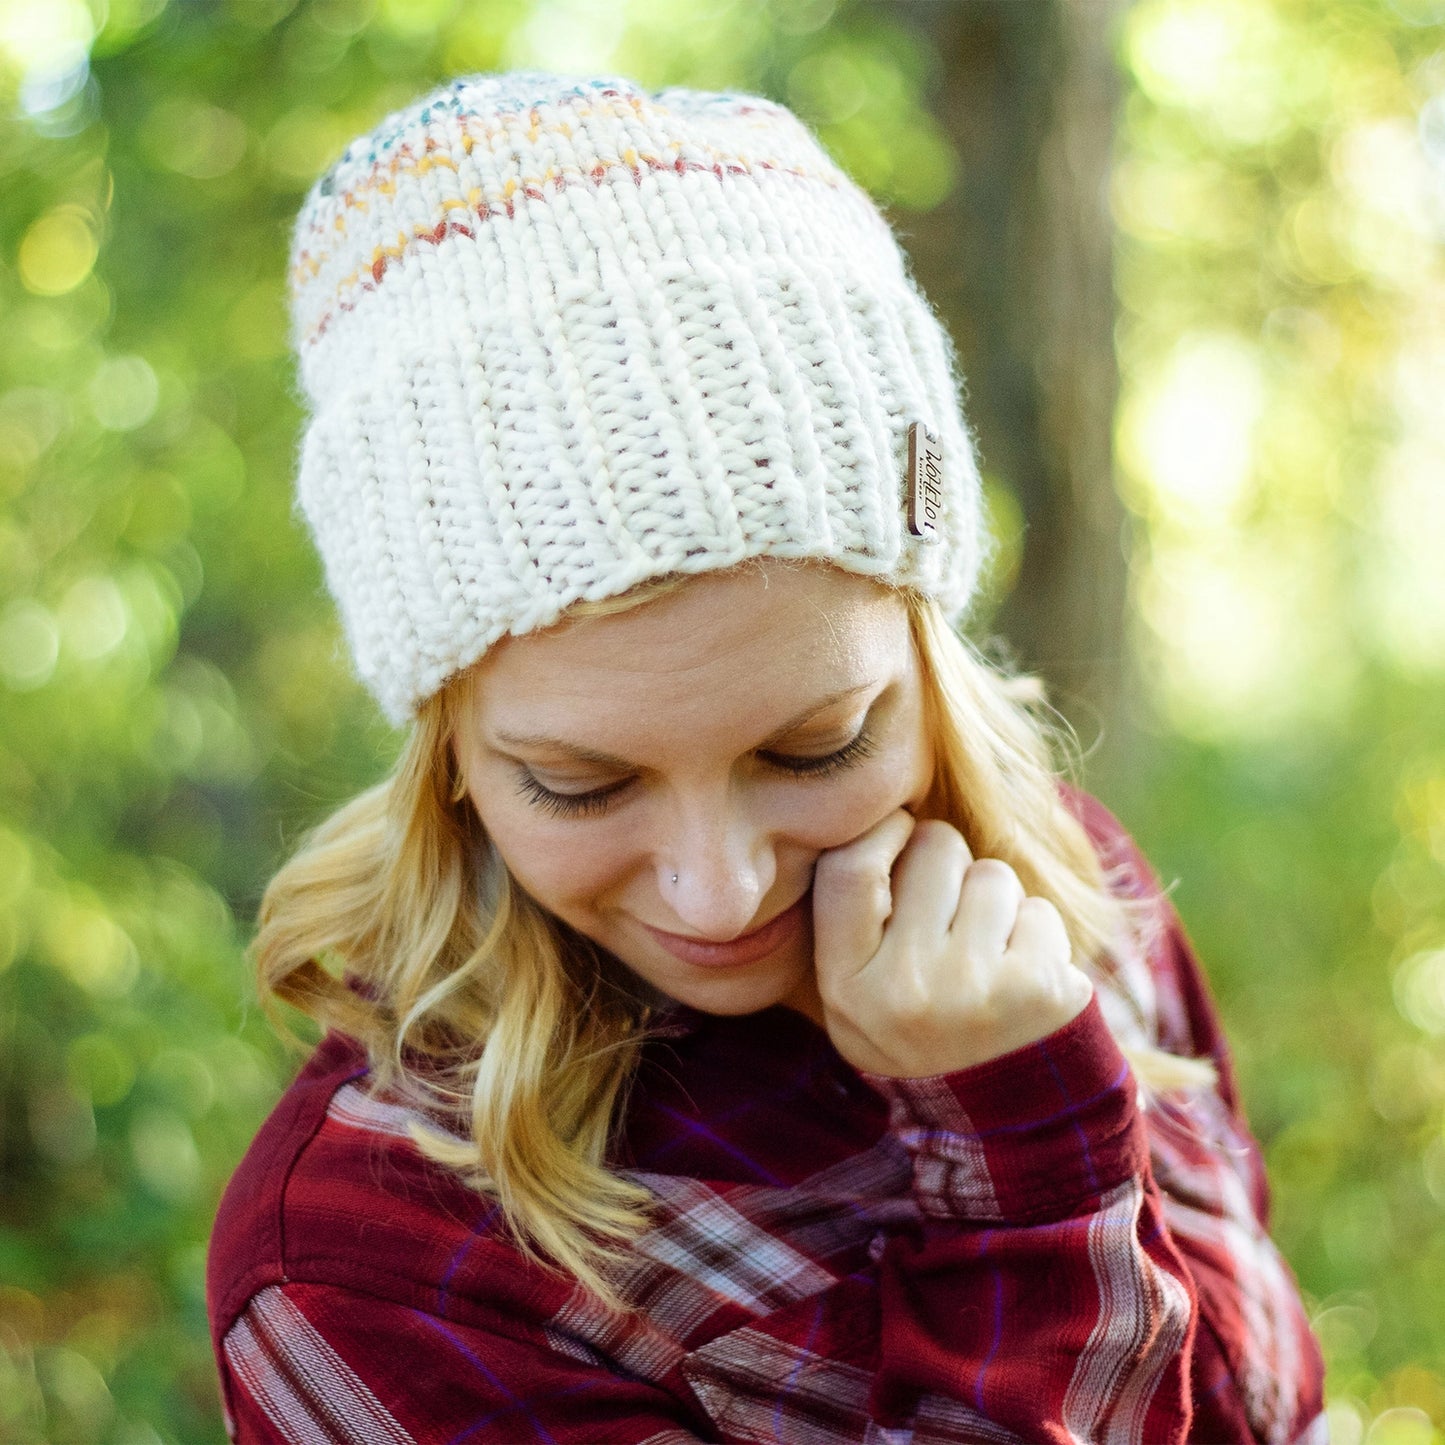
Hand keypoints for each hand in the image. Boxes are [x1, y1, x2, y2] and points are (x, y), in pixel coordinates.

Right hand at [811, 811, 1093, 1077]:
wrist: (1002, 1125)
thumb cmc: (922, 1031)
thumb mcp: (856, 995)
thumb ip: (855, 917)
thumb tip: (886, 817)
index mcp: (845, 984)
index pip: (847, 868)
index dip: (879, 833)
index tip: (899, 835)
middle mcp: (904, 987)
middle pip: (933, 849)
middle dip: (949, 866)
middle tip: (950, 920)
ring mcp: (974, 987)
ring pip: (992, 874)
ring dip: (997, 904)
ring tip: (987, 958)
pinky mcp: (1039, 988)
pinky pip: (1039, 912)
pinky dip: (1037, 937)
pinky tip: (1022, 981)